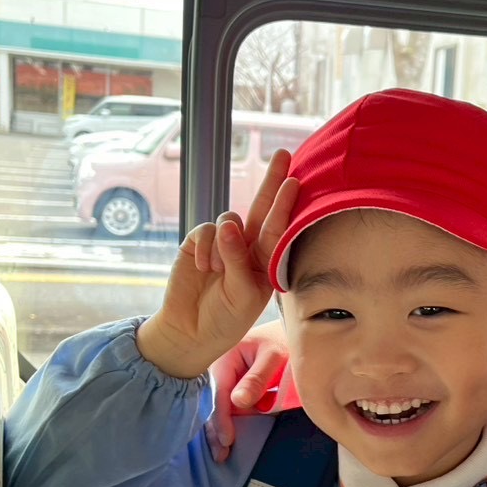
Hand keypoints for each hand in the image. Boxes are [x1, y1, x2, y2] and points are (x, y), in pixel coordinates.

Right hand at [137, 151, 296, 378]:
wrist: (191, 331)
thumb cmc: (225, 318)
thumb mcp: (242, 296)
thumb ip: (239, 261)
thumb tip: (228, 225)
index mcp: (266, 261)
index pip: (279, 228)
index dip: (285, 204)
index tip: (296, 182)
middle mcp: (247, 247)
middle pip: (261, 207)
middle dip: (272, 181)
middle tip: (284, 155)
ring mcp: (223, 243)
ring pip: (229, 220)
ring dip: (225, 244)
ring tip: (217, 272)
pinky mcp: (198, 242)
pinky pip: (206, 231)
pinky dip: (206, 248)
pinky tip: (202, 268)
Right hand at [204, 320, 292, 461]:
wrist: (296, 333)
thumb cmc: (286, 342)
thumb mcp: (274, 357)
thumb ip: (258, 378)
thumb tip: (238, 402)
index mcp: (226, 356)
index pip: (220, 393)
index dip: (221, 418)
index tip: (226, 440)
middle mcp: (222, 367)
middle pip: (215, 403)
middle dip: (216, 429)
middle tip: (220, 455)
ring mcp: (228, 377)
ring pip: (220, 407)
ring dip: (220, 428)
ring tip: (221, 453)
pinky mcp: (235, 384)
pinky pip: (228, 405)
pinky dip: (228, 421)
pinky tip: (226, 439)